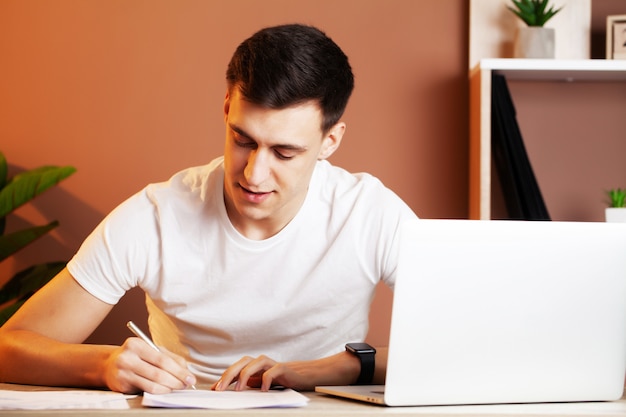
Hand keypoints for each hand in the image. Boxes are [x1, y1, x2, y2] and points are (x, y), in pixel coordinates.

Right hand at [102, 337, 196, 393]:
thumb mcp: (151, 350)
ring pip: (153, 384)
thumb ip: (170, 357)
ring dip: (170, 388)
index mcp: (137, 344)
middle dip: (177, 380)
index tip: (190, 377)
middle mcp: (128, 358)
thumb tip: (186, 370)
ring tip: (178, 387)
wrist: (109, 364)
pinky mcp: (122, 385)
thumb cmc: (135, 356)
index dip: (179, 370)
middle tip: (186, 384)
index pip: (162, 359)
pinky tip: (166, 390)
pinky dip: (160, 391)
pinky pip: (146, 390)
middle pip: (159, 372)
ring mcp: (123, 372)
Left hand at [212, 351, 360, 391]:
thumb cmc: (281, 379)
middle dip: (229, 374)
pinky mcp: (284, 369)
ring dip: (245, 375)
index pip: (235, 368)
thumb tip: (227, 389)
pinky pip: (274, 371)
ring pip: (255, 363)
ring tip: (239, 389)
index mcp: (254, 366)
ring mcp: (273, 364)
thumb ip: (247, 384)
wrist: (305, 375)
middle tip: (220, 388)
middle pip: (242, 362)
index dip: (223, 377)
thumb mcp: (261, 383)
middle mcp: (261, 363)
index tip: (213, 389)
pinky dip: (267, 379)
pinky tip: (263, 389)